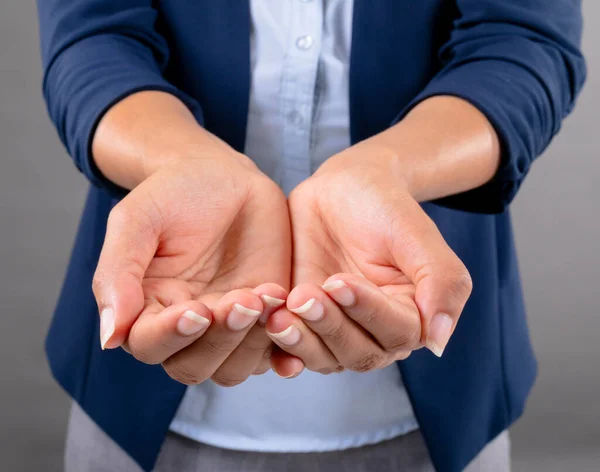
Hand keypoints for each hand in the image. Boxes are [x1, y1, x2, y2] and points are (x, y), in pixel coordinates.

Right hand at [92, 150, 295, 385]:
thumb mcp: (137, 220)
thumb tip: (109, 337)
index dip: (171, 336)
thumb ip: (117, 274)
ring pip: (235, 367)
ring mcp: (229, 326)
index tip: (195, 309)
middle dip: (220, 339)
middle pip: (194, 367)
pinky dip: (286, 341)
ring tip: (268, 294)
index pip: (150, 346)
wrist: (225, 177)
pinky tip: (291, 311)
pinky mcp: (266, 317)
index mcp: (147, 309)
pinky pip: (276, 349)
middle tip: (242, 299)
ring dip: (252, 340)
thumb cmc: (175, 194)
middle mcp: (187, 328)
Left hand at [267, 140, 471, 374]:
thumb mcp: (417, 234)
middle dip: (329, 328)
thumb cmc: (384, 206)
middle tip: (304, 296)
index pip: (395, 332)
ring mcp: (336, 329)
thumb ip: (441, 283)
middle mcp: (374, 331)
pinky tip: (268, 334)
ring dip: (301, 342)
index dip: (367, 312)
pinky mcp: (304, 322)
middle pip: (357, 353)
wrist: (342, 189)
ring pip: (324, 357)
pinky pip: (292, 349)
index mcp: (412, 314)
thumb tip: (437, 342)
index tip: (339, 282)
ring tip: (279, 316)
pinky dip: (280, 350)